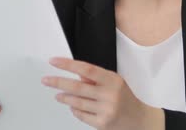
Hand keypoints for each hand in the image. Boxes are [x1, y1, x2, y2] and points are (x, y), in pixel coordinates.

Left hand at [42, 57, 164, 129]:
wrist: (139, 120)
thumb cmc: (125, 98)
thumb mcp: (115, 82)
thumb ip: (96, 78)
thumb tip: (76, 73)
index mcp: (113, 80)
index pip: (86, 69)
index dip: (68, 65)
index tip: (54, 62)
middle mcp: (109, 94)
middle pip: (77, 87)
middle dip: (58, 82)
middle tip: (46, 80)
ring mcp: (105, 110)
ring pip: (76, 102)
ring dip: (64, 98)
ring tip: (58, 94)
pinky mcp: (102, 123)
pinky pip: (81, 114)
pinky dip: (74, 109)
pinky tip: (72, 106)